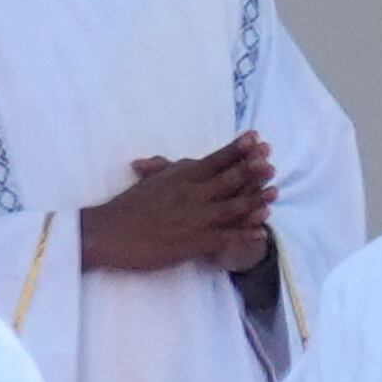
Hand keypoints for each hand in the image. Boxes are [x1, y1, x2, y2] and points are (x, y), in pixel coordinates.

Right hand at [80, 137, 277, 276]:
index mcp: (179, 177)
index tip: (256, 139)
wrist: (106, 233)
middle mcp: (191, 194)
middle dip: (252, 170)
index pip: (214, 159)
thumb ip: (160, 169)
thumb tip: (163, 162)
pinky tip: (261, 233)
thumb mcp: (145, 182)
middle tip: (271, 163)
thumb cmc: (123, 208)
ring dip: (256, 200)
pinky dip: (245, 235)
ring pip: (233, 207)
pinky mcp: (193, 242)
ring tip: (274, 192)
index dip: (237, 149)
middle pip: (229, 179)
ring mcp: (194, 218)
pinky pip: (225, 238)